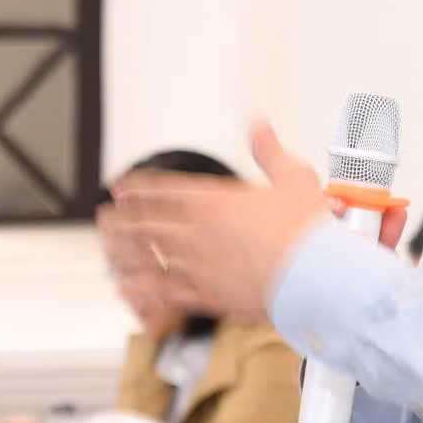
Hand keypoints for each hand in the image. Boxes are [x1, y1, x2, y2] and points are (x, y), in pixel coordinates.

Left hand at [108, 122, 404, 321]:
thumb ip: (270, 151)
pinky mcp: (206, 296)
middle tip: (105, 216)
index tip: (120, 186)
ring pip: (146, 258)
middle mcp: (197, 232)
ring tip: (107, 249)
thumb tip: (260, 126)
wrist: (317, 279)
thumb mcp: (293, 177)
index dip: (137, 188)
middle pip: (145, 223)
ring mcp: (198, 266)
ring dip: (122, 252)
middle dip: (121, 219)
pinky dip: (140, 289)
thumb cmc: (309, 231)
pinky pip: (162, 293)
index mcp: (214, 200)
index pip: (162, 190)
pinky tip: (127, 287)